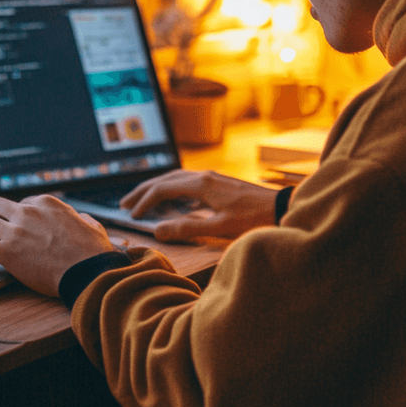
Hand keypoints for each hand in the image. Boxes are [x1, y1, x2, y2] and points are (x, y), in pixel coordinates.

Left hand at [0, 195, 114, 296]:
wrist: (86, 272)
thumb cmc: (92, 254)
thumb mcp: (93, 227)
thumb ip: (84, 220)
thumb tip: (83, 219)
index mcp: (47, 203)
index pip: (21, 202)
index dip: (14, 214)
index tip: (12, 224)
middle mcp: (28, 212)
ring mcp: (15, 230)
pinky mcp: (6, 251)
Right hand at [120, 169, 276, 241]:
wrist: (280, 207)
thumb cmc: (253, 219)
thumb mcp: (220, 227)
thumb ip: (188, 228)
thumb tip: (157, 230)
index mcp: (201, 185)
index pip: (162, 189)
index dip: (144, 202)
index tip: (132, 215)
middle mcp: (204, 176)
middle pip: (165, 180)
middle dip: (143, 191)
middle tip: (125, 203)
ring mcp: (211, 177)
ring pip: (175, 178)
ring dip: (156, 188)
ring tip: (142, 199)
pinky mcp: (218, 182)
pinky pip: (186, 181)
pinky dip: (171, 188)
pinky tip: (172, 198)